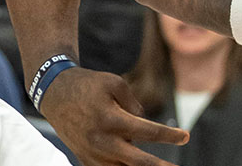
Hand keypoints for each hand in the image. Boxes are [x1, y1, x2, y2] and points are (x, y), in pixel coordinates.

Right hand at [40, 67, 188, 165]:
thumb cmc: (89, 85)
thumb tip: (144, 130)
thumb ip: (134, 105)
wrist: (55, 94)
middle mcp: (101, 141)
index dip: (169, 136)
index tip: (186, 137)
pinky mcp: (85, 159)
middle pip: (137, 161)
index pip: (147, 132)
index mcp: (111, 120)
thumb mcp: (115, 84)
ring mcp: (92, 154)